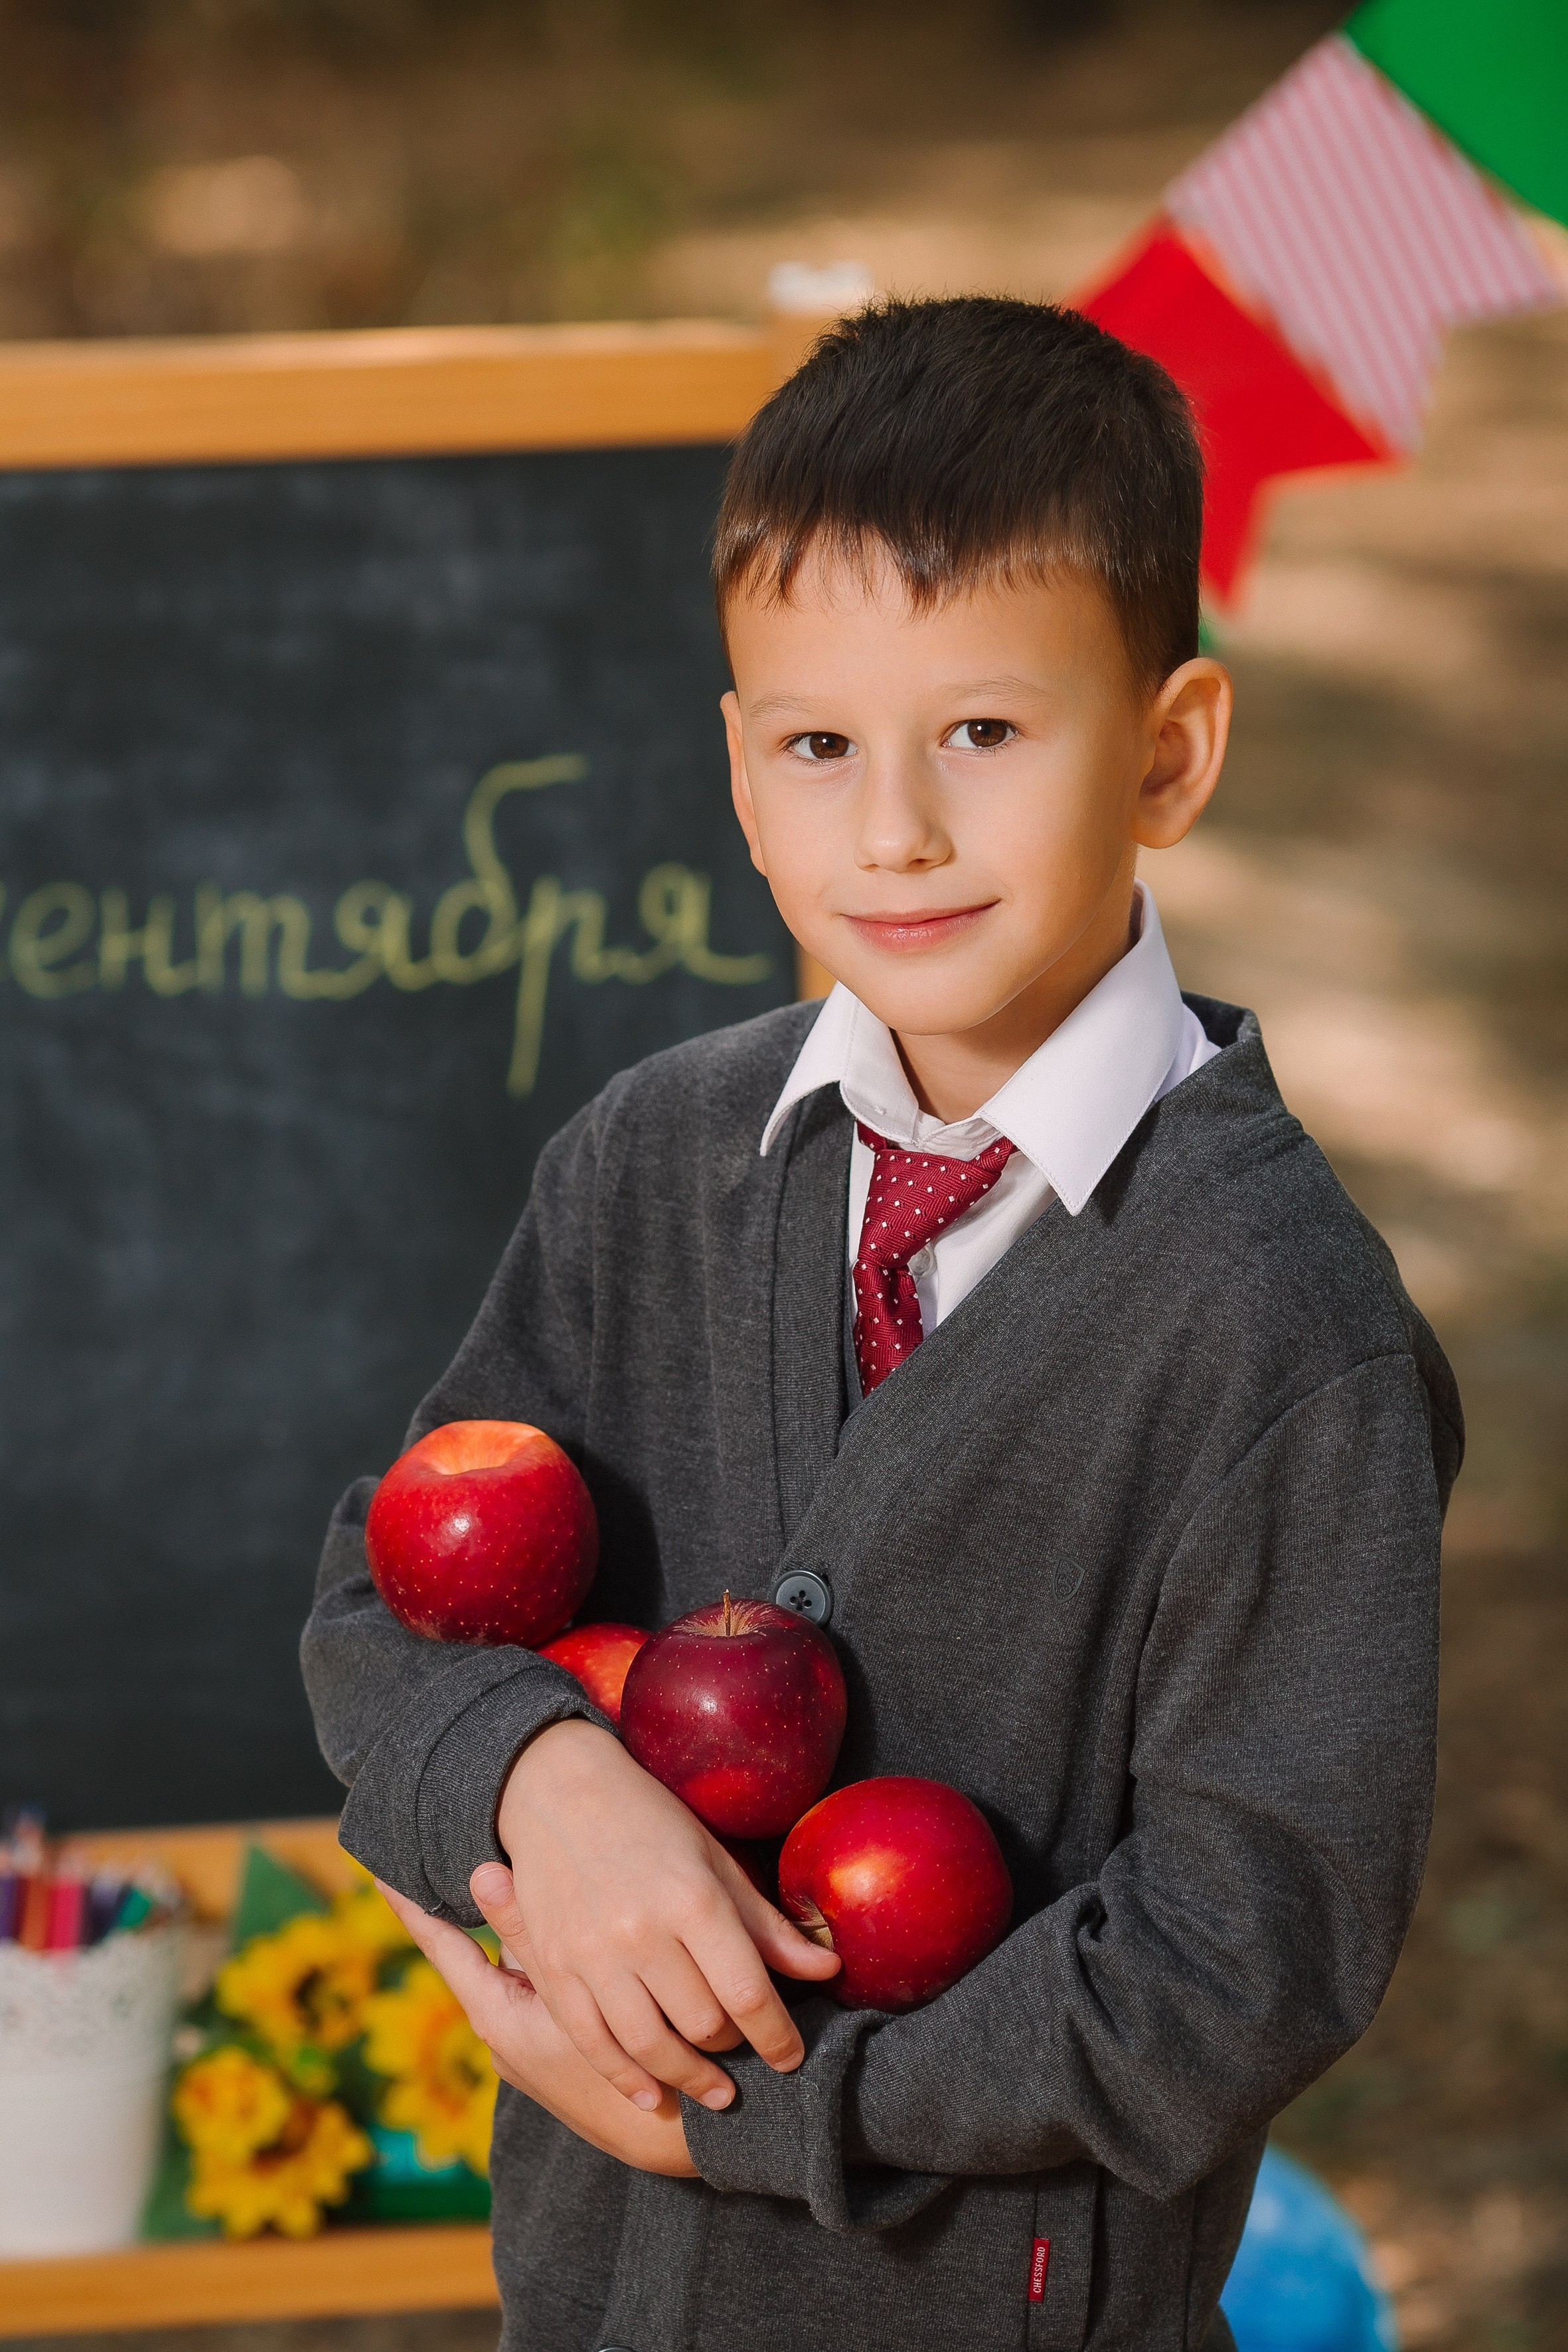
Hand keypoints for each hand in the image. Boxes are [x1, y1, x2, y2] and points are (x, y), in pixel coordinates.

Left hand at [375, 1882, 696, 2176]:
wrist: (685, 2134)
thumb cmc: (628, 2065)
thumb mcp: (573, 1990)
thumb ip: (531, 1934)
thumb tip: (481, 1873)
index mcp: (497, 2017)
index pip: (442, 1947)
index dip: (412, 1907)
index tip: (379, 1871)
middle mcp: (506, 2034)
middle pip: (486, 1952)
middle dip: (484, 1909)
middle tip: (473, 1848)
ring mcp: (535, 2045)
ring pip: (528, 1968)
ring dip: (533, 1933)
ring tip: (533, 1875)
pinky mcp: (566, 2052)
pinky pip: (553, 1992)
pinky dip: (560, 1962)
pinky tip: (585, 1928)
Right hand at [486, 1718, 839, 2110]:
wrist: (559, 1792)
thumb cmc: (651, 1823)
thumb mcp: (717, 1862)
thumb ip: (768, 1926)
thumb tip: (828, 1970)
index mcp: (693, 1899)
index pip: (748, 1993)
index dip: (778, 2036)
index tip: (793, 2056)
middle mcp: (642, 1931)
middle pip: (703, 2025)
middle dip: (734, 2049)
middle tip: (746, 2050)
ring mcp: (592, 1954)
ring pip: (651, 2046)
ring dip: (689, 2078)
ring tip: (716, 2091)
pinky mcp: (554, 1970)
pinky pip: (593, 2043)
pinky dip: (626, 2078)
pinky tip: (653, 2094)